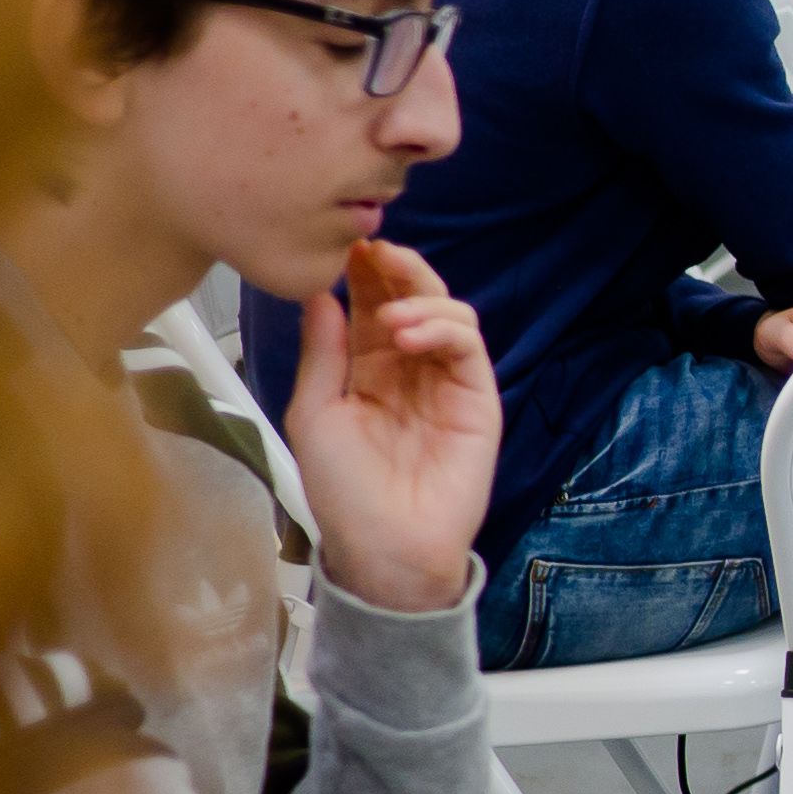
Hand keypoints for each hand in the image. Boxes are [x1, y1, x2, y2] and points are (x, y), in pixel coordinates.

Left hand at [280, 241, 498, 615]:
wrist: (384, 547)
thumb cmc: (344, 492)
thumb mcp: (314, 414)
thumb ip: (322, 353)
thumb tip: (320, 294)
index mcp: (366, 369)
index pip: (369, 306)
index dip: (361, 273)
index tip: (343, 246)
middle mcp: (408, 368)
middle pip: (411, 297)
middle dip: (394, 268)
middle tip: (374, 250)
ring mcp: (446, 381)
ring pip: (448, 312)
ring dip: (420, 298)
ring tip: (393, 316)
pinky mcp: (478, 398)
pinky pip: (469, 346)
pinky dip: (443, 329)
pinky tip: (411, 335)